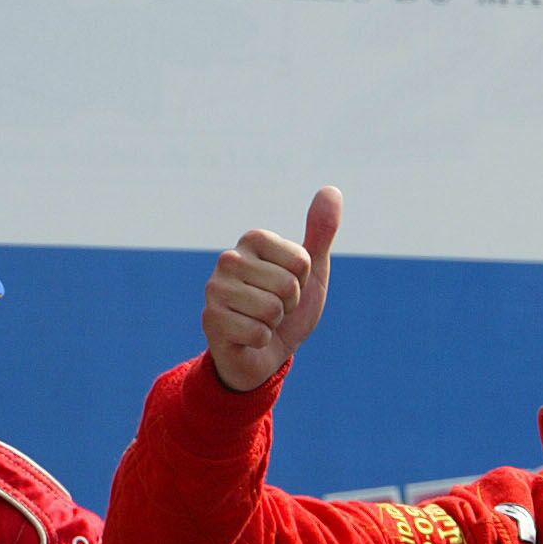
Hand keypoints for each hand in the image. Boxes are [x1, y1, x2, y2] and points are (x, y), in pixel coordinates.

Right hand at [203, 186, 338, 391]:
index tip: (289, 288)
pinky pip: (257, 332)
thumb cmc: (287, 309)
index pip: (302, 261)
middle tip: (274, 309)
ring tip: (261, 320)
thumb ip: (321, 232)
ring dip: (274, 323)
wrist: (264, 353)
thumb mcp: (312, 272)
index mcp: (254, 240)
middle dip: (289, 304)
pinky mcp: (210, 319)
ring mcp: (215, 288)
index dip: (303, 281)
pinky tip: (248, 337)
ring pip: (271, 309)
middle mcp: (229, 258)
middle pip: (287, 284)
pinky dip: (261, 340)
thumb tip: (332, 189)